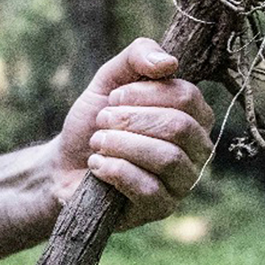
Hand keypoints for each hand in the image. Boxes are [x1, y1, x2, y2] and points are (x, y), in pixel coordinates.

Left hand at [51, 37, 214, 227]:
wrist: (66, 164)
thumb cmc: (96, 121)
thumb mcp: (111, 79)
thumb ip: (138, 56)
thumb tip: (169, 63)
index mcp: (194, 114)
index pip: (186, 96)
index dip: (145, 94)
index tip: (113, 97)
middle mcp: (198, 148)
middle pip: (179, 127)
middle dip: (131, 120)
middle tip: (102, 121)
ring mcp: (183, 181)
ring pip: (167, 159)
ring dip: (122, 145)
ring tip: (97, 142)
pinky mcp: (162, 208)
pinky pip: (149, 189)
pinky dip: (117, 171)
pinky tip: (97, 166)